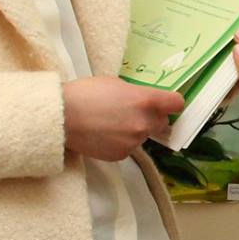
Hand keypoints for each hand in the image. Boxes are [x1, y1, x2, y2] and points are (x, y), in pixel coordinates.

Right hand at [61, 76, 182, 160]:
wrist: (61, 117)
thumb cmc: (85, 94)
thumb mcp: (116, 84)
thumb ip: (136, 94)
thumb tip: (145, 101)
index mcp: (146, 100)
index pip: (177, 103)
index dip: (172, 103)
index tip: (167, 103)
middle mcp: (144, 123)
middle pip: (162, 122)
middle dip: (151, 118)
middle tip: (131, 113)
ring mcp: (134, 141)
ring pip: (143, 136)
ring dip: (134, 131)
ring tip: (111, 124)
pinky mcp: (121, 155)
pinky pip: (129, 147)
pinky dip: (121, 142)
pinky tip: (104, 134)